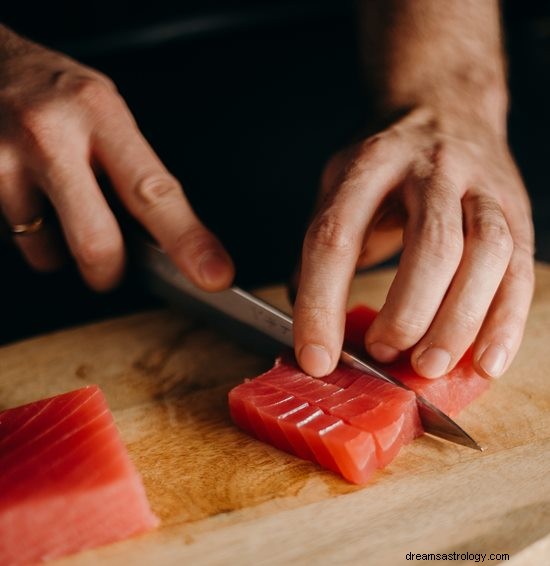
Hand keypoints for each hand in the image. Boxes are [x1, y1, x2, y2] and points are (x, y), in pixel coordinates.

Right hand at [0, 26, 232, 290]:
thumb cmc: (52, 92)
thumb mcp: (104, 113)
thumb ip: (133, 171)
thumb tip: (169, 239)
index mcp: (99, 115)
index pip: (154, 192)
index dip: (188, 241)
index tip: (213, 274)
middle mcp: (49, 137)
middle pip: (97, 244)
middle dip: (110, 272)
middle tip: (112, 265)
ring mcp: (1, 162)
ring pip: (46, 253)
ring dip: (60, 247)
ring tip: (55, 204)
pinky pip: (13, 240)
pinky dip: (30, 234)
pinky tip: (29, 199)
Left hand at [293, 106, 534, 379]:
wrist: (446, 107)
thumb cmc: (385, 161)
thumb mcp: (341, 185)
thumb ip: (324, 247)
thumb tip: (310, 322)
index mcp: (371, 163)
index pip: (339, 235)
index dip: (323, 301)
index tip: (316, 357)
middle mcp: (431, 168)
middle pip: (431, 242)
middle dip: (408, 311)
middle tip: (384, 354)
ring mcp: (481, 187)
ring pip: (486, 253)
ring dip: (459, 321)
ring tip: (429, 366)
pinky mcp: (515, 209)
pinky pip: (519, 269)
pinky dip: (505, 322)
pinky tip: (484, 361)